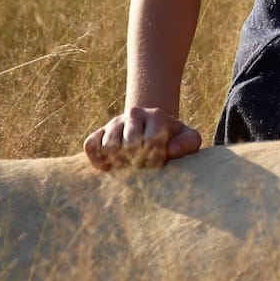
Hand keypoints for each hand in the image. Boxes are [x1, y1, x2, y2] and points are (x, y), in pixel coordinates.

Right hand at [83, 105, 202, 170]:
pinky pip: (90, 145)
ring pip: (109, 146)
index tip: (159, 163)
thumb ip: (188, 143)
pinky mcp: (99, 132)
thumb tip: (171, 150)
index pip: (152, 141)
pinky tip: (109, 166)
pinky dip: (97, 158)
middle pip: (129, 144)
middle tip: (143, 165)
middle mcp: (134, 114)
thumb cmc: (173, 138)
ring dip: (120, 162)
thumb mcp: (189, 138)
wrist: (152, 127)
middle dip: (138, 161)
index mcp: (157, 115)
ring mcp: (114, 122)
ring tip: (130, 165)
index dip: (156, 158)